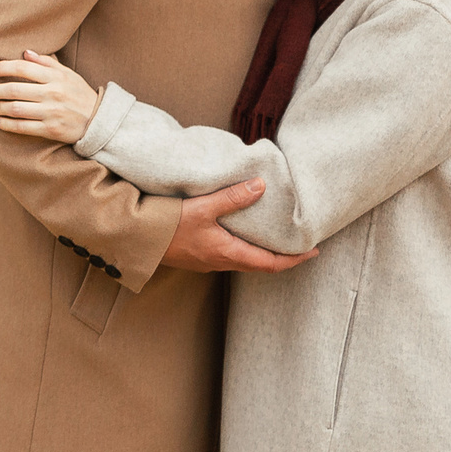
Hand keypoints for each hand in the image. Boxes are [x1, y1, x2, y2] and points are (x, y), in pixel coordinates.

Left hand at [0, 50, 99, 142]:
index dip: (2, 68)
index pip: (22, 67)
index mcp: (55, 77)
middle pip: (15, 89)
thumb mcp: (68, 74)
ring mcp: (51, 112)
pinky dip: (6, 124)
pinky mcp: (51, 130)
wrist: (99, 121)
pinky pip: (23, 127)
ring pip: (16, 109)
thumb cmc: (80, 94)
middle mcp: (52, 93)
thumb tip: (25, 52)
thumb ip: (46, 63)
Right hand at [159, 179, 318, 274]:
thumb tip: (261, 186)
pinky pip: (230, 255)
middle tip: (299, 244)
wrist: (137, 240)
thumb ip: (232, 197)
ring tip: (274, 237)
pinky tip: (242, 233)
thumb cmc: (168, 226)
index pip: (270, 263)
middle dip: (282, 257)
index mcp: (228, 253)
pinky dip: (245, 247)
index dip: (294, 259)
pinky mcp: (198, 256)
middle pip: (261, 265)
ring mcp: (209, 261)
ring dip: (263, 253)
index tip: (313, 251)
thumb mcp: (203, 208)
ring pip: (245, 260)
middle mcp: (221, 261)